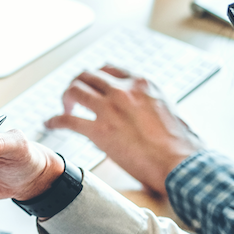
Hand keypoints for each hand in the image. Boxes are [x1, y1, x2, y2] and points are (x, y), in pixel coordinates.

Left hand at [45, 65, 202, 194]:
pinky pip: (68, 120)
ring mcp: (109, 108)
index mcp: (142, 83)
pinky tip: (50, 124)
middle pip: (88, 75)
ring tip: (64, 109)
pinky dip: (55, 120)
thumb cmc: (183, 144)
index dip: (96, 77)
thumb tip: (150, 111)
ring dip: (65, 98)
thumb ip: (152, 104)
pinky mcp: (99, 131)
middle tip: (74, 97)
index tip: (91, 85)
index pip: (109, 69)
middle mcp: (123, 90)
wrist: (181, 163)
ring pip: (74, 90)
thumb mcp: (171, 110)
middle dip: (77, 84)